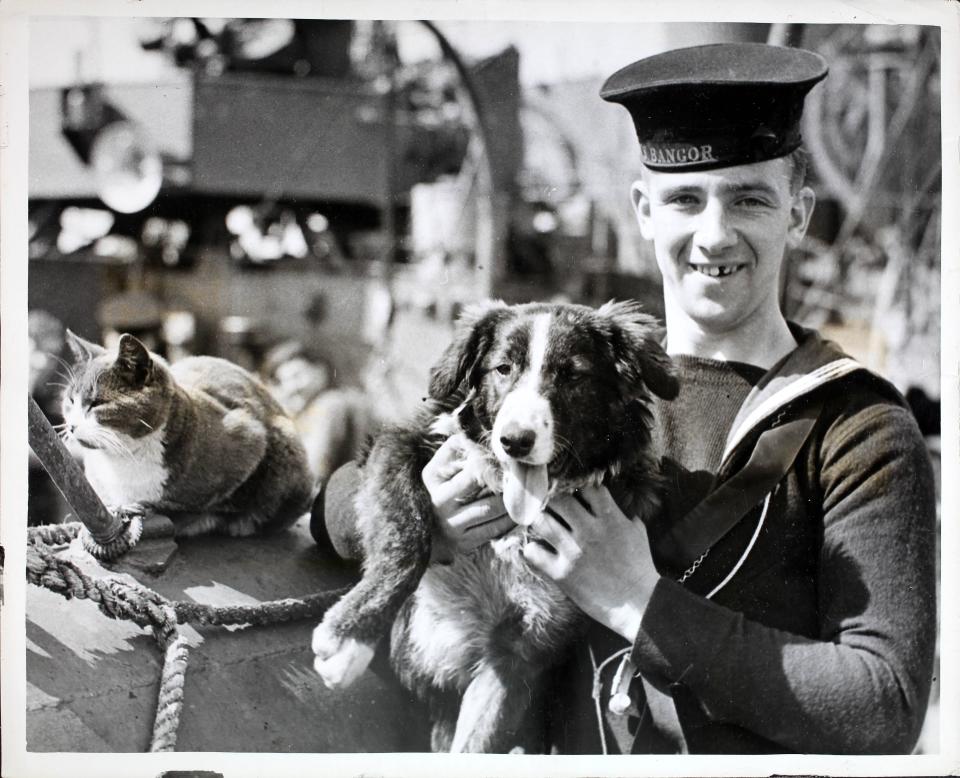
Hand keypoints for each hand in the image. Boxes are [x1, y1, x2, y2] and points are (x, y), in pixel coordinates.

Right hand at [422, 434, 513, 561]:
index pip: (464, 466)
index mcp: (433, 479)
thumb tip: (472, 433)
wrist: (432, 532)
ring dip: (508, 499)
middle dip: (500, 479)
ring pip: (489, 509)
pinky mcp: (464, 543)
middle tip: (518, 474)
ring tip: (521, 491)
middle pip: (477, 483)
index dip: (487, 461)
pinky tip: (517, 511)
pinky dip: (508, 520)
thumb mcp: (439, 468)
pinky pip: (493, 530)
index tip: (502, 458)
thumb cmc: (441, 490)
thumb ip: (453, 448)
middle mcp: (439, 502)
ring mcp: (452, 524)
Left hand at [522, 486, 660, 640]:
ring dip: (538, 521)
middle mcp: (589, 530)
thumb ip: (627, 519)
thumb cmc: (640, 568)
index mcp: (609, 518)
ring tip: (540, 525)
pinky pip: (533, 552)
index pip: (586, 487)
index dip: (577, 486)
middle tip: (548, 505)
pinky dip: (532, 549)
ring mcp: (573, 551)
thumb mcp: (638, 535)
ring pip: (541, 522)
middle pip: (558, 499)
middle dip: (551, 499)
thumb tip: (623, 511)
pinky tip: (537, 550)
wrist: (637, 604)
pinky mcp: (561, 572)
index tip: (571, 490)